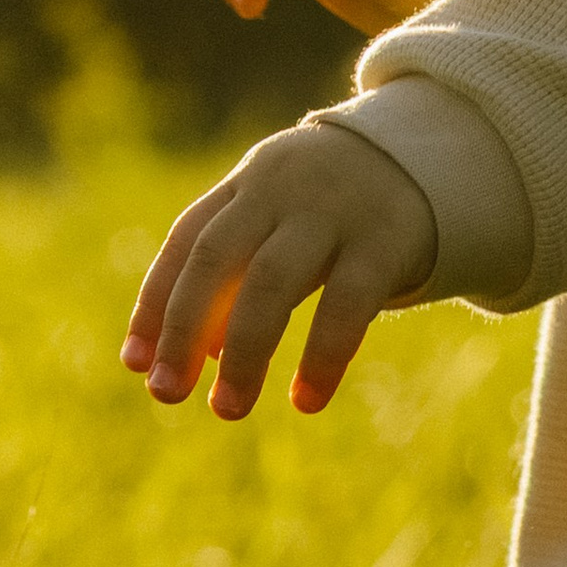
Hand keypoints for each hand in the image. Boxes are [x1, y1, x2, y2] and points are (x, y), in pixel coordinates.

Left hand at [121, 126, 436, 416]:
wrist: (431, 158)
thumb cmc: (332, 210)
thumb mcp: (282, 223)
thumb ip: (237, 275)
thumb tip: (197, 354)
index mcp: (251, 183)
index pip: (187, 240)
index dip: (156, 302)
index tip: (136, 364)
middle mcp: (283, 190)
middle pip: (215, 255)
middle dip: (183, 328)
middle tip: (166, 394)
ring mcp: (335, 211)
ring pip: (272, 280)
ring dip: (243, 351)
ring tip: (228, 409)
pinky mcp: (385, 240)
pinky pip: (346, 304)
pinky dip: (321, 357)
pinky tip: (306, 400)